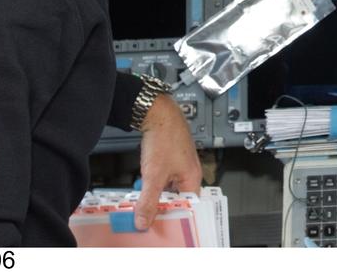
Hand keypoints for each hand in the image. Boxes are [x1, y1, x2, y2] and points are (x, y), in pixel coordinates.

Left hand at [133, 93, 202, 229]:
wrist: (157, 112)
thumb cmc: (165, 137)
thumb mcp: (153, 175)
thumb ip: (149, 200)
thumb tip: (144, 221)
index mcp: (193, 178)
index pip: (186, 207)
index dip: (172, 217)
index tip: (157, 225)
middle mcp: (189, 172)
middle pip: (176, 199)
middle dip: (161, 206)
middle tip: (146, 214)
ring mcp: (180, 164)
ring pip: (168, 189)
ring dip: (155, 194)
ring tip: (143, 200)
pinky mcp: (171, 158)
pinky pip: (163, 178)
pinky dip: (154, 184)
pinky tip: (144, 184)